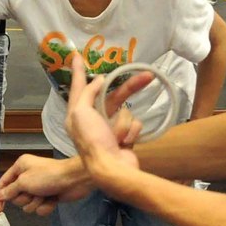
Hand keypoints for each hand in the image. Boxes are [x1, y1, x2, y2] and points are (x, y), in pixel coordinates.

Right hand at [0, 154, 90, 216]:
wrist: (75, 179)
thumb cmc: (51, 174)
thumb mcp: (24, 182)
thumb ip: (9, 190)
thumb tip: (0, 195)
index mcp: (20, 167)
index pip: (3, 183)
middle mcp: (28, 177)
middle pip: (16, 197)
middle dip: (25, 198)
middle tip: (33, 192)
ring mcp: (38, 188)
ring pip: (28, 205)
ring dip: (36, 202)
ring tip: (45, 194)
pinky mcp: (47, 197)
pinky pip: (39, 209)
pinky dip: (45, 206)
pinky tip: (52, 199)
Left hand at [63, 53, 141, 187]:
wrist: (112, 169)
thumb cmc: (92, 141)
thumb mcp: (81, 112)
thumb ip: (87, 93)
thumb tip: (99, 81)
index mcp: (78, 113)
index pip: (79, 86)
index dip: (79, 70)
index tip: (76, 55)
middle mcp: (92, 119)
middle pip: (113, 95)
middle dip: (130, 87)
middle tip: (148, 75)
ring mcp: (110, 128)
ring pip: (126, 111)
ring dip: (124, 124)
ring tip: (119, 137)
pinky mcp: (125, 137)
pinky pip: (134, 124)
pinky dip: (131, 132)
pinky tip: (125, 143)